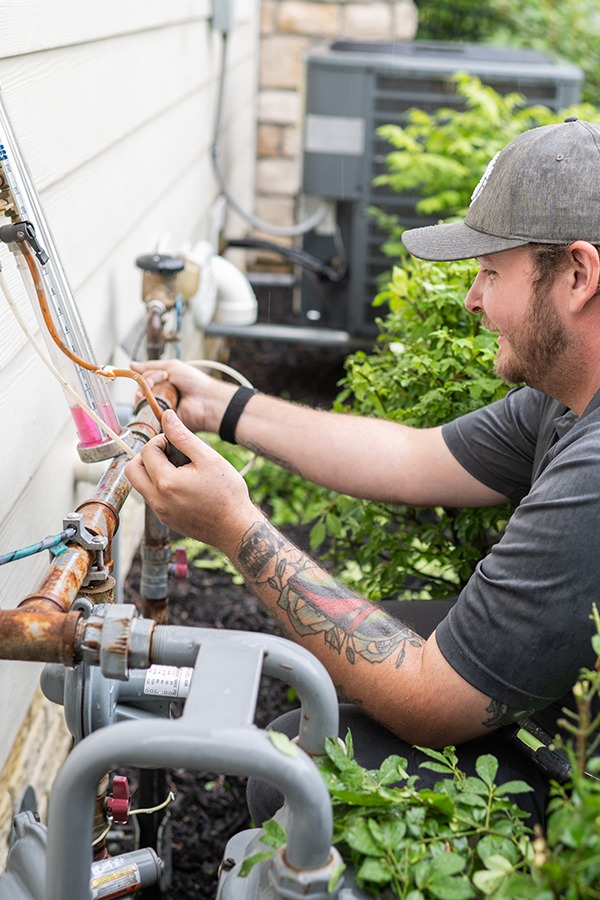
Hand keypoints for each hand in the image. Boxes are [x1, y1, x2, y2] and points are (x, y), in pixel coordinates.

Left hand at [125, 408, 257, 552]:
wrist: (236, 528)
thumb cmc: (227, 494)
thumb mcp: (208, 458)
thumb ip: (183, 436)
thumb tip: (167, 416)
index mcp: (165, 482)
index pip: (147, 451)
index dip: (161, 440)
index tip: (178, 443)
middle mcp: (157, 500)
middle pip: (132, 469)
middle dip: (147, 456)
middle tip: (170, 454)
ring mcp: (160, 513)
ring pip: (142, 484)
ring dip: (154, 472)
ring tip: (181, 470)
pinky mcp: (166, 520)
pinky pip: (153, 498)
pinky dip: (162, 487)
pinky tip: (186, 486)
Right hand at [130, 360, 236, 433]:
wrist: (207, 400)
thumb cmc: (194, 382)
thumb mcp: (172, 367)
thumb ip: (151, 366)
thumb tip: (132, 365)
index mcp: (164, 383)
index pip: (144, 380)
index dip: (144, 378)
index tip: (149, 377)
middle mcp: (161, 396)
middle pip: (141, 392)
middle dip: (144, 386)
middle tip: (152, 384)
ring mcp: (161, 409)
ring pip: (142, 403)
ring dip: (143, 396)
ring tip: (151, 392)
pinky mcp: (162, 421)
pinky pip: (149, 416)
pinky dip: (147, 409)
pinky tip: (150, 404)